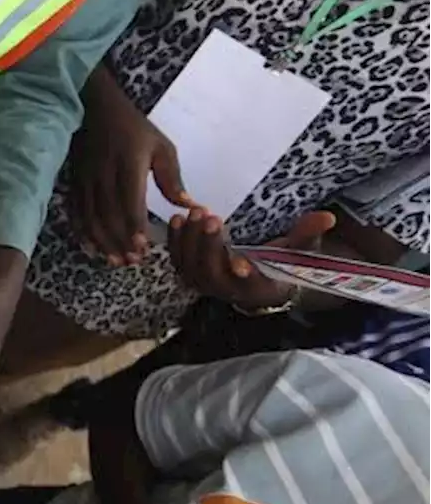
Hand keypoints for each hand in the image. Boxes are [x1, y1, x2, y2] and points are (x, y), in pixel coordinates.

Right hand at [71, 75, 194, 265]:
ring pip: (91, 217)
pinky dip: (83, 232)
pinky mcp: (74, 182)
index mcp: (128, 164)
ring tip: (115, 260)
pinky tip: (92, 247)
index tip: (143, 248)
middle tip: (132, 261)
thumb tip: (188, 206)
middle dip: (120, 241)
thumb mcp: (161, 146)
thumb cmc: (133, 128)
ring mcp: (85, 180)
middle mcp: (103, 174)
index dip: (134, 227)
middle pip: (109, 215)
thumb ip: (172, 178)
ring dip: (103, 242)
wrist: (94, 108)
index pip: (129, 201)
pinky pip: (76, 212)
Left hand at [167, 208, 335, 310]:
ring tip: (195, 213)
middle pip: (211, 272)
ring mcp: (204, 283)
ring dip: (189, 240)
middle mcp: (226, 290)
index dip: (244, 274)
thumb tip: (328, 216)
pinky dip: (175, 241)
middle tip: (212, 218)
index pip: (248, 284)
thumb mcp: (298, 251)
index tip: (242, 261)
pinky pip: (178, 259)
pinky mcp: (190, 273)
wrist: (258, 281)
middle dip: (209, 246)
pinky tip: (177, 218)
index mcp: (255, 288)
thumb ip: (307, 234)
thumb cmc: (281, 264)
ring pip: (190, 266)